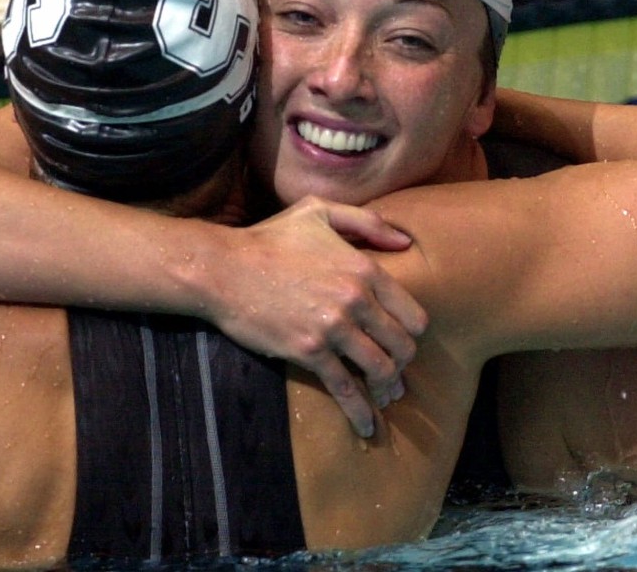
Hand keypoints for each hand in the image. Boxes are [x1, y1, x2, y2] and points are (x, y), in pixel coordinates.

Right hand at [203, 196, 426, 436]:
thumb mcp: (319, 212)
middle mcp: (356, 300)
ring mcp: (333, 328)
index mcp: (365, 269)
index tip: (403, 342)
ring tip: (385, 398)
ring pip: (380, 369)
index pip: (412, 314)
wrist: (224, 268)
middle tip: (396, 374)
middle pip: (402, 346)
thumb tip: (406, 242)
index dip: (412, 333)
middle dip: (403, 364)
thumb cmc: (269, 237)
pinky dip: (360, 412)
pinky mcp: (309, 351)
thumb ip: (367, 223)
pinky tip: (367, 426)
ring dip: (387, 388)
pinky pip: (345, 388)